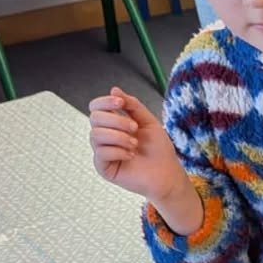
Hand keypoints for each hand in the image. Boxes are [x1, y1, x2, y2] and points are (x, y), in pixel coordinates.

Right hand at [88, 87, 202, 233]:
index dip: (105, 102)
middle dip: (117, 121)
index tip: (120, 103)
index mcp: (112, 124)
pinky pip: (101, 153)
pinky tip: (131, 156)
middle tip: (135, 129)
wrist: (167, 174)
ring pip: (96, 135)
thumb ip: (132, 106)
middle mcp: (104, 136)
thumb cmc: (159, 150)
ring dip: (119, 137)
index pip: (96, 107)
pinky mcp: (103, 167)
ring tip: (135, 145)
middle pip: (95, 118)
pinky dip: (118, 151)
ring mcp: (102, 152)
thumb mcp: (148, 122)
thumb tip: (114, 89)